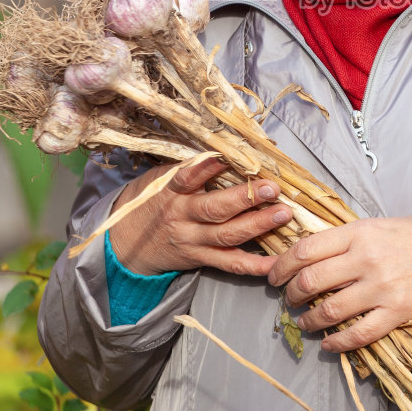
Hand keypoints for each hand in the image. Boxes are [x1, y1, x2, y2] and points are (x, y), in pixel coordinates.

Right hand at [107, 155, 293, 278]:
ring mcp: (192, 241)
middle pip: (214, 210)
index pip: (187, 177)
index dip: (208, 168)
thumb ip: (191, 165)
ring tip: (283, 214)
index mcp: (171, 191)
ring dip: (257, 225)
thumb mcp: (162, 177)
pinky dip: (254, 265)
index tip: (230, 156)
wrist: (128, 242)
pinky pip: (230, 264)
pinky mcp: (201, 259)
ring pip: (227, 236)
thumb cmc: (153, 200)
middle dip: (246, 198)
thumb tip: (228, 146)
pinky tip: (275, 262)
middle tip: (272, 188)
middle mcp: (182, 217)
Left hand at [267, 215, 411, 352]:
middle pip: (311, 281)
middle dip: (291, 295)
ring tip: (305, 322)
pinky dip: (337, 343)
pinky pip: (358, 334)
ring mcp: (380, 288)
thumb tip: (307, 255)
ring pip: (329, 311)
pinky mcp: (396, 312)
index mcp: (357, 234)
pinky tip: (329, 344)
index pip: (305, 250)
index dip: (281, 266)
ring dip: (309, 320)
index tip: (274, 276)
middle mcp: (365, 260)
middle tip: (289, 300)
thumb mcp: (374, 226)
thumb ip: (343, 240)